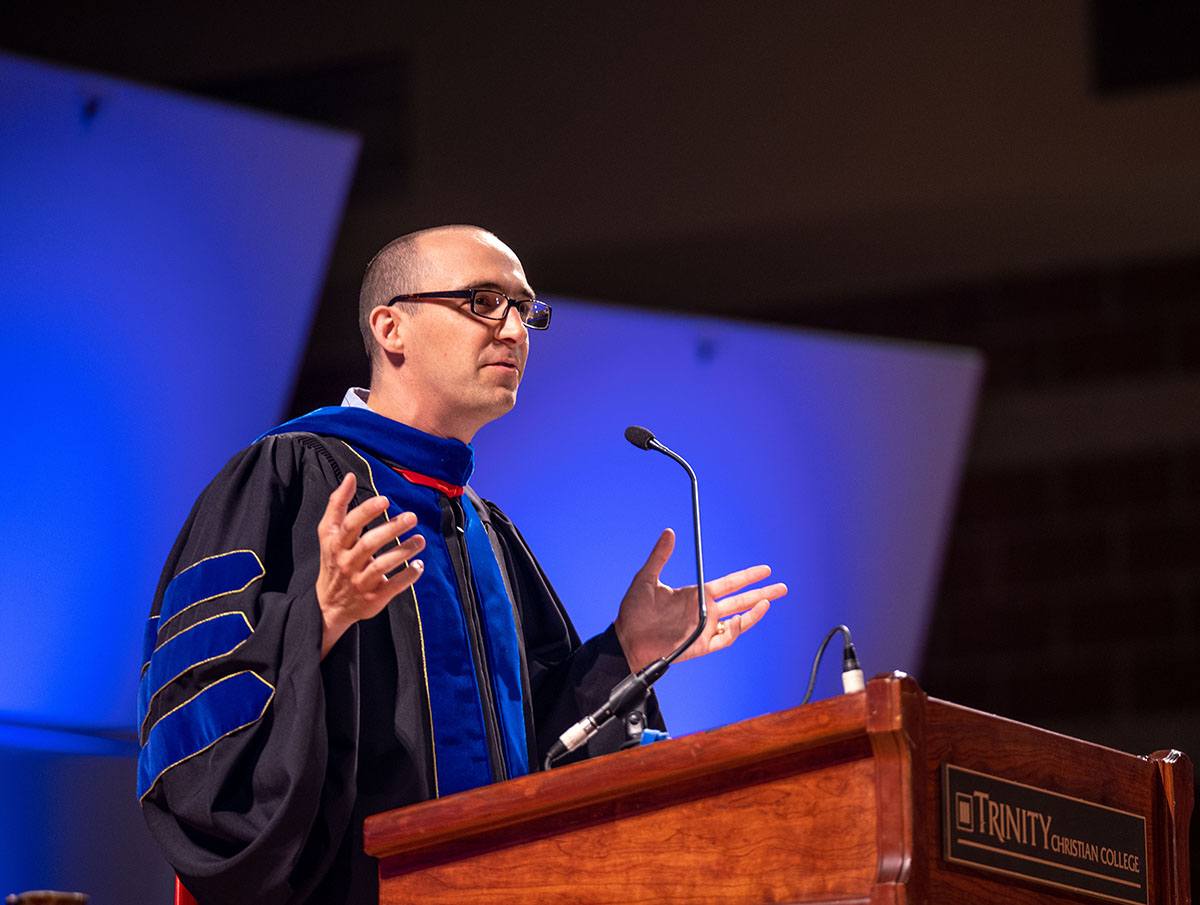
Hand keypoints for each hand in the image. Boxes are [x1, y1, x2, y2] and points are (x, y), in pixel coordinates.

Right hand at [316, 473, 425, 657]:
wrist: (329, 605)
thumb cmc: (334, 559)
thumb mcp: (329, 533)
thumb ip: (338, 504)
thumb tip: (349, 477)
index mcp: (336, 544)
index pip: (351, 525)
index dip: (367, 511)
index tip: (385, 500)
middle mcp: (347, 562)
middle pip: (369, 544)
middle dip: (391, 529)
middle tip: (412, 516)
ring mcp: (360, 582)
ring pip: (382, 566)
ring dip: (404, 551)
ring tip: (420, 540)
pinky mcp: (373, 598)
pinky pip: (392, 586)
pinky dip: (408, 576)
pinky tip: (419, 564)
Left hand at [612, 528, 786, 672]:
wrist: (627, 638)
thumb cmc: (634, 611)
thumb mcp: (647, 577)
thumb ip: (660, 556)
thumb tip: (669, 532)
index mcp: (697, 594)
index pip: (730, 583)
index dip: (747, 576)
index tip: (765, 569)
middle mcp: (704, 610)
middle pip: (741, 600)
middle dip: (762, 593)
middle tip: (782, 587)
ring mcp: (704, 628)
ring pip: (738, 621)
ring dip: (754, 612)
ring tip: (768, 601)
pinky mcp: (700, 645)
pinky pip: (724, 638)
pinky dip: (735, 629)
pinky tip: (742, 618)